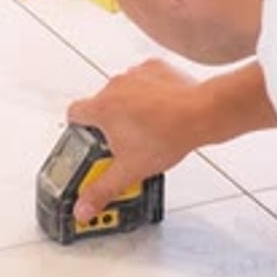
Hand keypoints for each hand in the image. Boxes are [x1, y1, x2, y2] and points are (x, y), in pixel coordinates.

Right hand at [67, 60, 202, 222]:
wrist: (201, 114)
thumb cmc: (167, 136)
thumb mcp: (129, 171)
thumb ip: (102, 191)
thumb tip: (83, 209)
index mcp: (102, 108)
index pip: (74, 114)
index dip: (78, 129)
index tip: (86, 141)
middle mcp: (115, 85)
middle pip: (102, 105)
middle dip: (111, 123)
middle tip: (124, 144)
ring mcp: (136, 74)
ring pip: (125, 91)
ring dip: (131, 106)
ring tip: (148, 128)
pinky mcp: (156, 67)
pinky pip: (146, 79)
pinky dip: (150, 92)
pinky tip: (162, 110)